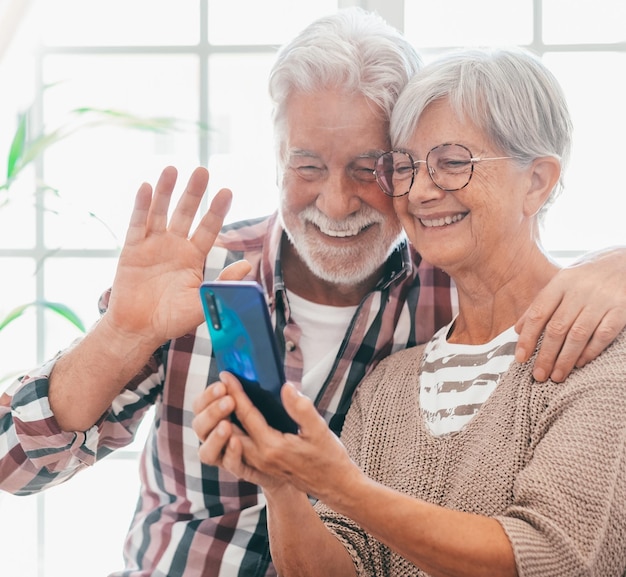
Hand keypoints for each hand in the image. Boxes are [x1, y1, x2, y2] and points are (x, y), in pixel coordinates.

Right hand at [102, 166, 241, 350]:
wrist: (139, 330)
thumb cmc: (172, 320)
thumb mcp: (202, 302)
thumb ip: (223, 283)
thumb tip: (246, 265)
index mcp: (193, 258)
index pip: (208, 229)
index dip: (217, 211)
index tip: (227, 191)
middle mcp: (174, 247)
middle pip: (186, 213)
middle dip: (194, 193)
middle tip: (203, 170)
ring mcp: (152, 246)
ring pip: (160, 212)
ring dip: (166, 191)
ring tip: (173, 169)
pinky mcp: (131, 250)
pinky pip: (136, 224)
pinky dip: (141, 206)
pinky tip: (147, 187)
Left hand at [193, 372, 357, 500]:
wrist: (335, 487)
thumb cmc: (330, 459)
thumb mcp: (320, 430)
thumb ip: (301, 408)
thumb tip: (286, 387)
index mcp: (272, 447)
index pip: (247, 415)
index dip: (236, 393)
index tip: (227, 375)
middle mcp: (261, 458)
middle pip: (233, 429)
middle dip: (224, 406)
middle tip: (219, 385)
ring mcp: (261, 465)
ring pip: (234, 441)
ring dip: (226, 420)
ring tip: (223, 400)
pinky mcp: (264, 467)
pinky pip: (241, 449)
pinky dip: (234, 434)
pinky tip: (236, 422)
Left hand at [515, 246, 625, 381]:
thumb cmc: (589, 276)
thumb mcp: (563, 282)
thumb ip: (541, 304)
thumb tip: (519, 330)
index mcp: (561, 282)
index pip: (538, 313)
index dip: (528, 338)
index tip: (521, 358)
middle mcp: (580, 290)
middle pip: (557, 328)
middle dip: (546, 355)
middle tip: (539, 375)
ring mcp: (602, 299)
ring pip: (578, 335)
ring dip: (565, 359)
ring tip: (557, 376)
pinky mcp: (621, 309)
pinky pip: (603, 335)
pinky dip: (590, 352)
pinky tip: (580, 364)